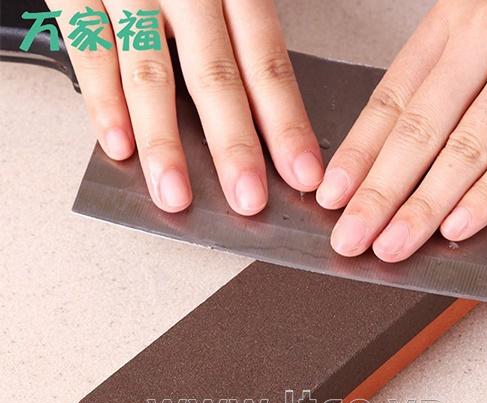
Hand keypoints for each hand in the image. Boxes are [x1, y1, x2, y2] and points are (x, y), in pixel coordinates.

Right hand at [48, 0, 322, 213]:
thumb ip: (242, 28)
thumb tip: (270, 106)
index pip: (267, 63)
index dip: (286, 123)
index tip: (302, 171)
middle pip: (216, 77)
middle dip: (234, 146)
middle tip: (248, 197)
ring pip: (152, 74)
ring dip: (164, 142)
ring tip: (176, 193)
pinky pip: (91, 52)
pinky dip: (103, 102)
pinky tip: (119, 146)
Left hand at [317, 0, 486, 260]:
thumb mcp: (481, 40)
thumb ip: (438, 87)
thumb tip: (381, 160)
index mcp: (453, 22)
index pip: (391, 100)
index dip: (357, 154)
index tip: (332, 195)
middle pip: (419, 128)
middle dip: (378, 192)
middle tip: (351, 234)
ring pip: (465, 148)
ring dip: (422, 206)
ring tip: (391, 243)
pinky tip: (455, 227)